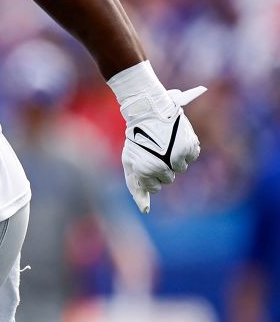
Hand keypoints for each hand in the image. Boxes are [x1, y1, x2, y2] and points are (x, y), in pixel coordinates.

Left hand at [116, 82, 205, 212]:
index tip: (143, 162)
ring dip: (174, 158)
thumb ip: (137, 187)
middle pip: (168, 179)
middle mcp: (162, 166)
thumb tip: (145, 211)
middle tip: (153, 150)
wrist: (147, 111)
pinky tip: (174, 138)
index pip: (155, 188)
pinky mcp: (189, 147)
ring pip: (181, 168)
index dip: (149, 177)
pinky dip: (185, 149)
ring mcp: (177, 158)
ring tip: (163, 143)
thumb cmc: (136, 139)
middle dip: (162, 168)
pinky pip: (191, 156)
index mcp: (145, 171)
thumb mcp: (130, 162)